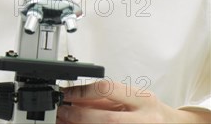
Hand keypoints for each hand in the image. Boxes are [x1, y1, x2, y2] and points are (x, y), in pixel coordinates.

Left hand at [57, 80, 210, 123]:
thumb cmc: (150, 110)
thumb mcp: (131, 96)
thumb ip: (104, 97)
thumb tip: (73, 95)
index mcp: (142, 99)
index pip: (107, 90)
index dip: (81, 91)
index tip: (65, 93)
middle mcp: (143, 119)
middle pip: (105, 119)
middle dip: (78, 115)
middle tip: (61, 111)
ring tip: (63, 121)